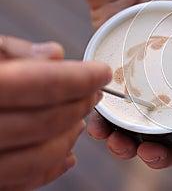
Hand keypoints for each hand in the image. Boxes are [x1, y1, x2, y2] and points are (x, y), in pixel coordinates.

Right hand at [0, 35, 111, 189]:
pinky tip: (67, 153)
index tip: (103, 71)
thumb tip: (55, 54)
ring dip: (68, 137)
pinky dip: (49, 169)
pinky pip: (18, 182)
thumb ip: (11, 53)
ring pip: (36, 158)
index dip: (80, 78)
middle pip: (45, 121)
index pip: (42, 84)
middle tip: (95, 92)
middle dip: (80, 104)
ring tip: (81, 118)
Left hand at [87, 0, 171, 168]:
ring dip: (127, 149)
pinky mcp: (117, 92)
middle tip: (149, 150)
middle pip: (170, 144)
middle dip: (160, 155)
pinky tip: (99, 125)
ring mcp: (142, 100)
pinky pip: (109, 118)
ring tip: (118, 141)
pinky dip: (103, 128)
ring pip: (136, 139)